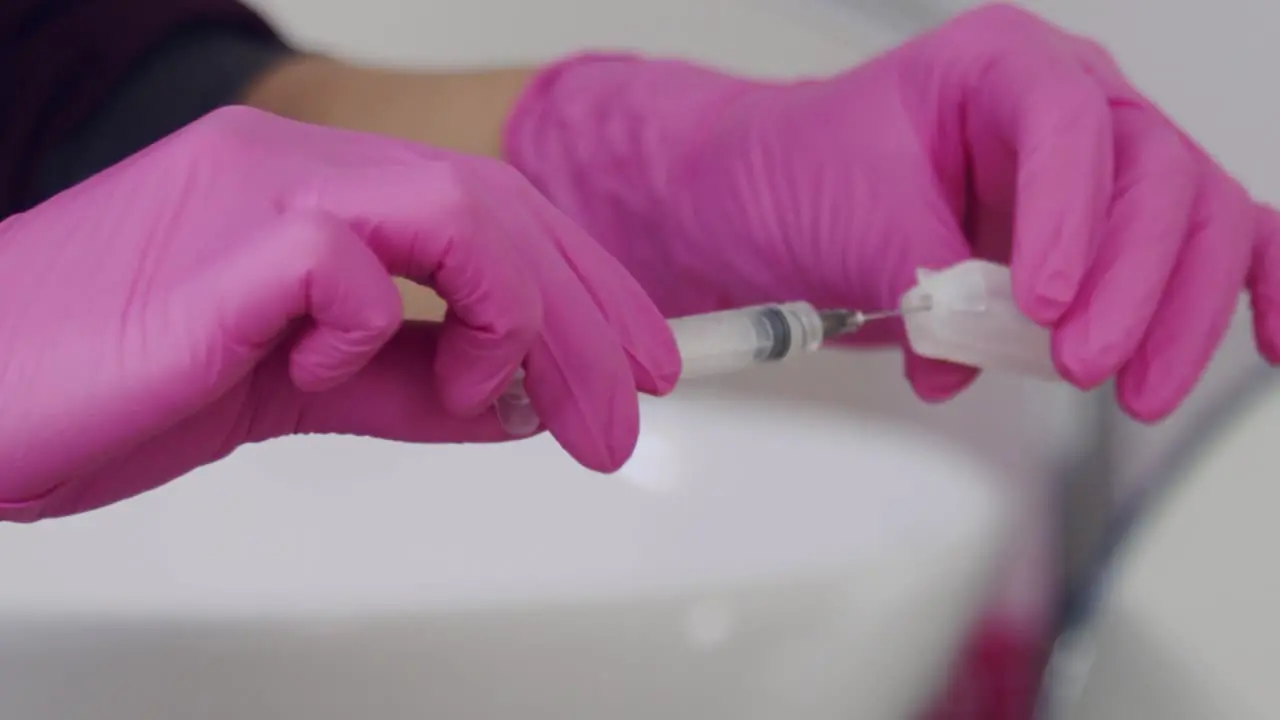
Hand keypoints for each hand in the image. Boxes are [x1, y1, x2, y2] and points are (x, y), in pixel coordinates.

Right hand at [0, 107, 676, 521]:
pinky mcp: (220, 243)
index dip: (586, 280)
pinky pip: (352, 264)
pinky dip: (376, 331)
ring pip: (455, 210)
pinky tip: (331, 373)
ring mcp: (256, 189)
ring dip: (519, 316)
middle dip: (588, 315)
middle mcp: (293, 163)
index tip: (638, 357)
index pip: (491, 208)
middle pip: (496, 206)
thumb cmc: (112, 383)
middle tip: (622, 409)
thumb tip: (522, 401)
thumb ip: (411, 387)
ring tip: (508, 400)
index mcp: (313, 186)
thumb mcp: (301, 392)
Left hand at [505, 2, 1278, 420]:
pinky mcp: (1102, 237)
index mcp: (998, 67)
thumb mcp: (846, 213)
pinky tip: (1263, 340)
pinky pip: (1207, 248)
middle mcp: (1064, 105)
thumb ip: (922, 276)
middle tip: (1082, 364)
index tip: (1043, 304)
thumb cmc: (798, 177)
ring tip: (1129, 389)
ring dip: (1177, 313)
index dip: (1072, 220)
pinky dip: (1241, 291)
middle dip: (1134, 283)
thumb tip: (972, 352)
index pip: (1071, 126)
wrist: (767, 203)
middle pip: (1157, 176)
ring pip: (1196, 221)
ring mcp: (1095, 171)